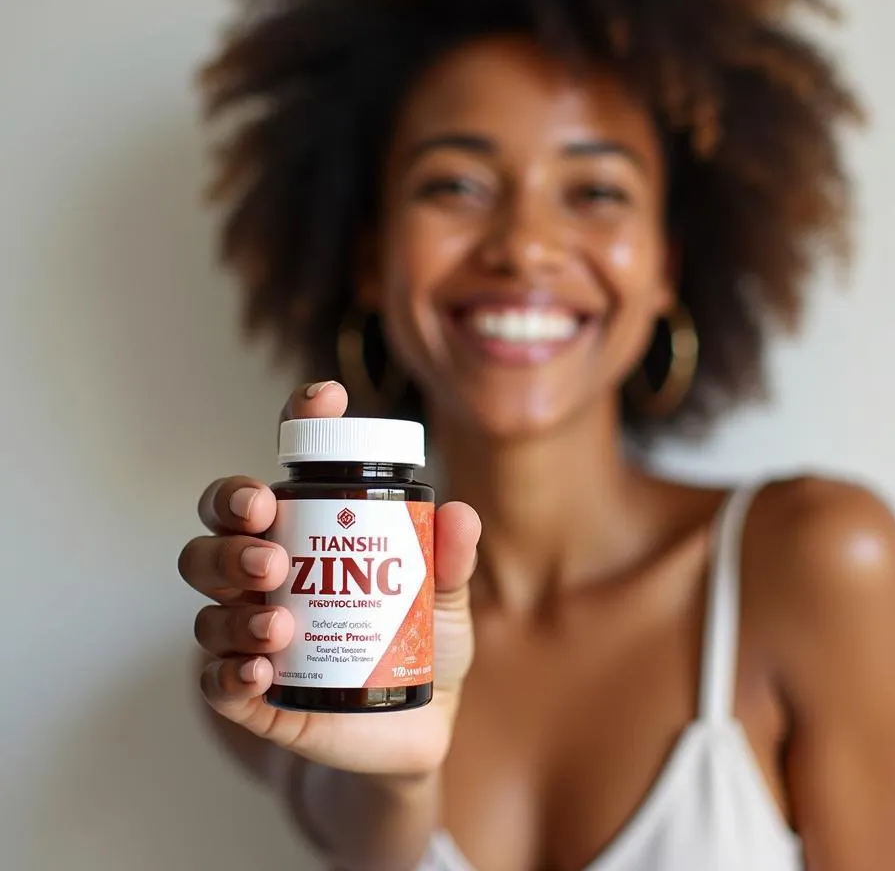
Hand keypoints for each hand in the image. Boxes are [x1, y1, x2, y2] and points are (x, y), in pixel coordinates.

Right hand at [178, 382, 480, 776]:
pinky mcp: (252, 692)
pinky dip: (228, 673)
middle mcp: (270, 570)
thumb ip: (450, 560)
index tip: (326, 400)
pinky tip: (258, 672)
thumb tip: (459, 514)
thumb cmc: (422, 640)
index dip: (300, 420)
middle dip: (231, 518)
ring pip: (207, 599)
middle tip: (270, 541)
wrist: (416, 724)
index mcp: (315, 530)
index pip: (294, 461)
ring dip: (232, 603)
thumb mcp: (445, 597)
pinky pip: (215, 678)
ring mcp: (254, 629)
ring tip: (280, 623)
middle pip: (220, 525)